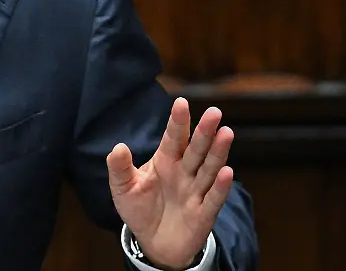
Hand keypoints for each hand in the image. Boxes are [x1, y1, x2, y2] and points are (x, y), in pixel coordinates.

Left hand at [107, 97, 233, 269]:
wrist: (153, 242)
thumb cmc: (139, 209)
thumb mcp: (122, 188)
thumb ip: (119, 168)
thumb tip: (118, 146)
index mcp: (165, 162)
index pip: (173, 138)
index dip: (177, 121)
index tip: (181, 102)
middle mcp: (184, 173)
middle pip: (195, 149)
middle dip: (204, 132)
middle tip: (214, 112)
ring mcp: (195, 192)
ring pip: (208, 169)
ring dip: (218, 152)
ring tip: (226, 133)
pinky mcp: (203, 214)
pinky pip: (213, 199)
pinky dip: (220, 187)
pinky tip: (227, 172)